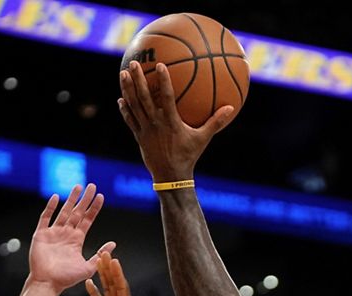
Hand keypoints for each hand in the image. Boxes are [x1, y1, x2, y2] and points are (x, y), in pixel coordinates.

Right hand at [28, 184, 112, 292]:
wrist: (47, 283)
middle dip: (84, 199)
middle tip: (92, 185)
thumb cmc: (66, 279)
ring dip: (71, 199)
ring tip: (78, 187)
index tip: (101, 196)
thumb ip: (99, 254)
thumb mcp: (88, 267)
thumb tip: (113, 244)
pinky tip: (55, 197)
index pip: (87, 220)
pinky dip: (50, 208)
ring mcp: (53, 233)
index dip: (94, 208)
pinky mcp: (41, 235)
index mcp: (77, 240)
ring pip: (64, 212)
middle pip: (77, 212)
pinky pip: (45, 218)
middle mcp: (66, 234)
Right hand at [85, 251, 157, 295]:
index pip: (121, 289)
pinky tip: (88, 282)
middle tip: (103, 253)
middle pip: (113, 284)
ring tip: (96, 261)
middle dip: (108, 269)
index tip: (114, 261)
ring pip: (106, 289)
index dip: (118, 275)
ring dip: (102, 275)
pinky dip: (93, 291)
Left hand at [117, 61, 234, 181]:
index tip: (160, 65)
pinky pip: (130, 120)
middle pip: (144, 97)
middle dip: (138, 79)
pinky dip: (125, 109)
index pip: (166, 97)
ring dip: (128, 89)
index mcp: (171, 122)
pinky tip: (121, 99)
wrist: (170, 176)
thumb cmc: (188, 156)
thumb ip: (216, 122)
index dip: (163, 80)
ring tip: (124, 73)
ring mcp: (145, 129)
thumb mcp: (203, 139)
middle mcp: (155, 123)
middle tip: (135, 63)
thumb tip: (231, 108)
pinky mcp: (139, 136)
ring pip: (134, 106)